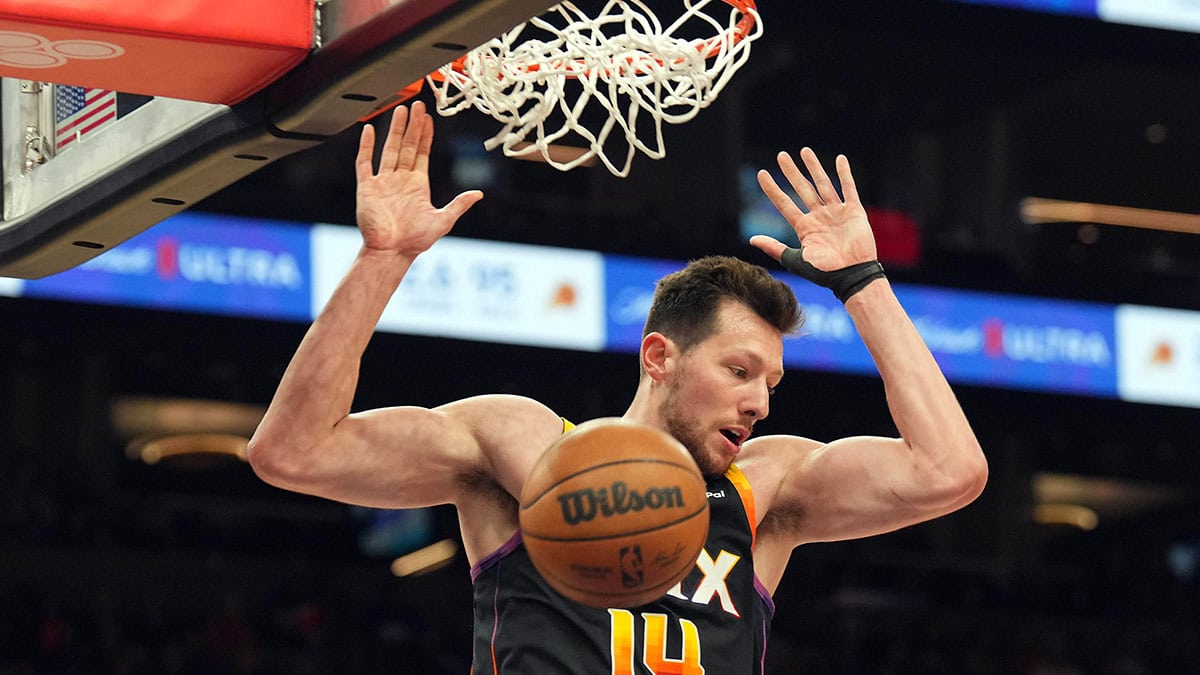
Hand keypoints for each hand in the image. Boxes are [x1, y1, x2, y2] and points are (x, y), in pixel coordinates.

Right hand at [354, 101, 482, 255]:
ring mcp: (383, 182)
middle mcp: (400, 180)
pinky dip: (366, 146)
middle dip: (413, 126)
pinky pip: (365, 162)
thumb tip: (479, 194)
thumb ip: (459, 205)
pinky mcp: (367, 187)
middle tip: (418, 105)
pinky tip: (369, 130)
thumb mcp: (443, 221)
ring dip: (395, 130)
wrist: (391, 253)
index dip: (426, 136)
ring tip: (400, 110)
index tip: (429, 118)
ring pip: (389, 148)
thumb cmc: (415, 241)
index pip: (422, 153)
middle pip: (407, 146)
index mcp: (417, 185)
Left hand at [749, 148, 876, 270]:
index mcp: (804, 228)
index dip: (772, 189)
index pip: (784, 203)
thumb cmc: (824, 272)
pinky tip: (839, 159)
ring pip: (823, 184)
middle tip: (781, 156)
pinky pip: (848, 188)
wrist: (851, 276)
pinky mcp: (854, 211)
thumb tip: (752, 239)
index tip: (761, 174)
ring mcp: (836, 213)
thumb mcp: (795, 260)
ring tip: (804, 151)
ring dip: (814, 167)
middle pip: (802, 189)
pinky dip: (844, 174)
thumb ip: (775, 248)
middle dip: (791, 172)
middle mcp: (819, 217)